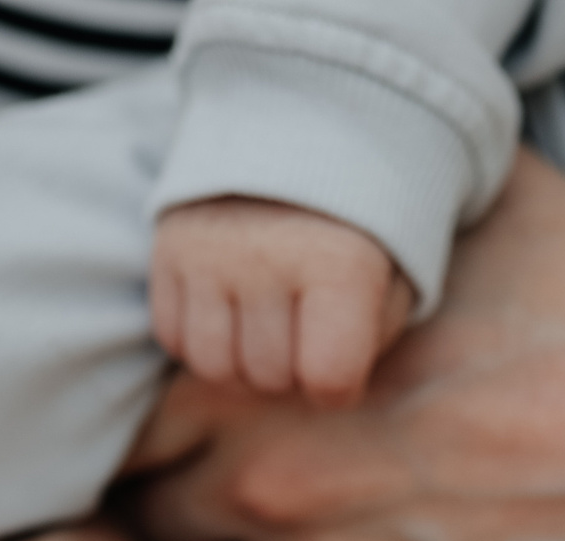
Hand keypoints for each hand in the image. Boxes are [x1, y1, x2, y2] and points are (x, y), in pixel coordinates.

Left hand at [121, 155, 564, 540]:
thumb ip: (331, 228)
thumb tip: (283, 193)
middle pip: (136, 535)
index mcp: (256, 372)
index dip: (113, 440)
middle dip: (143, 532)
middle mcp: (270, 483)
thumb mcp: (443, 213)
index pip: (108, 431)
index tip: (137, 443)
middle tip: (164, 525)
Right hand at [152, 197, 416, 406]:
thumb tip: (326, 391)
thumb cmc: (363, 219)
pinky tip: (229, 307)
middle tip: (303, 327)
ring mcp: (208, 255)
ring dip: (241, 362)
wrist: (303, 126)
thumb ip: (372, 336)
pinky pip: (174, 338)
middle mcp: (266, 259)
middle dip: (290, 371)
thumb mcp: (397, 272)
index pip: (329, 380)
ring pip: (215, 369)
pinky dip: (201, 337)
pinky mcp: (168, 251)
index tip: (342, 356)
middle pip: (269, 380)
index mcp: (340, 264)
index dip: (338, 385)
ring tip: (265, 323)